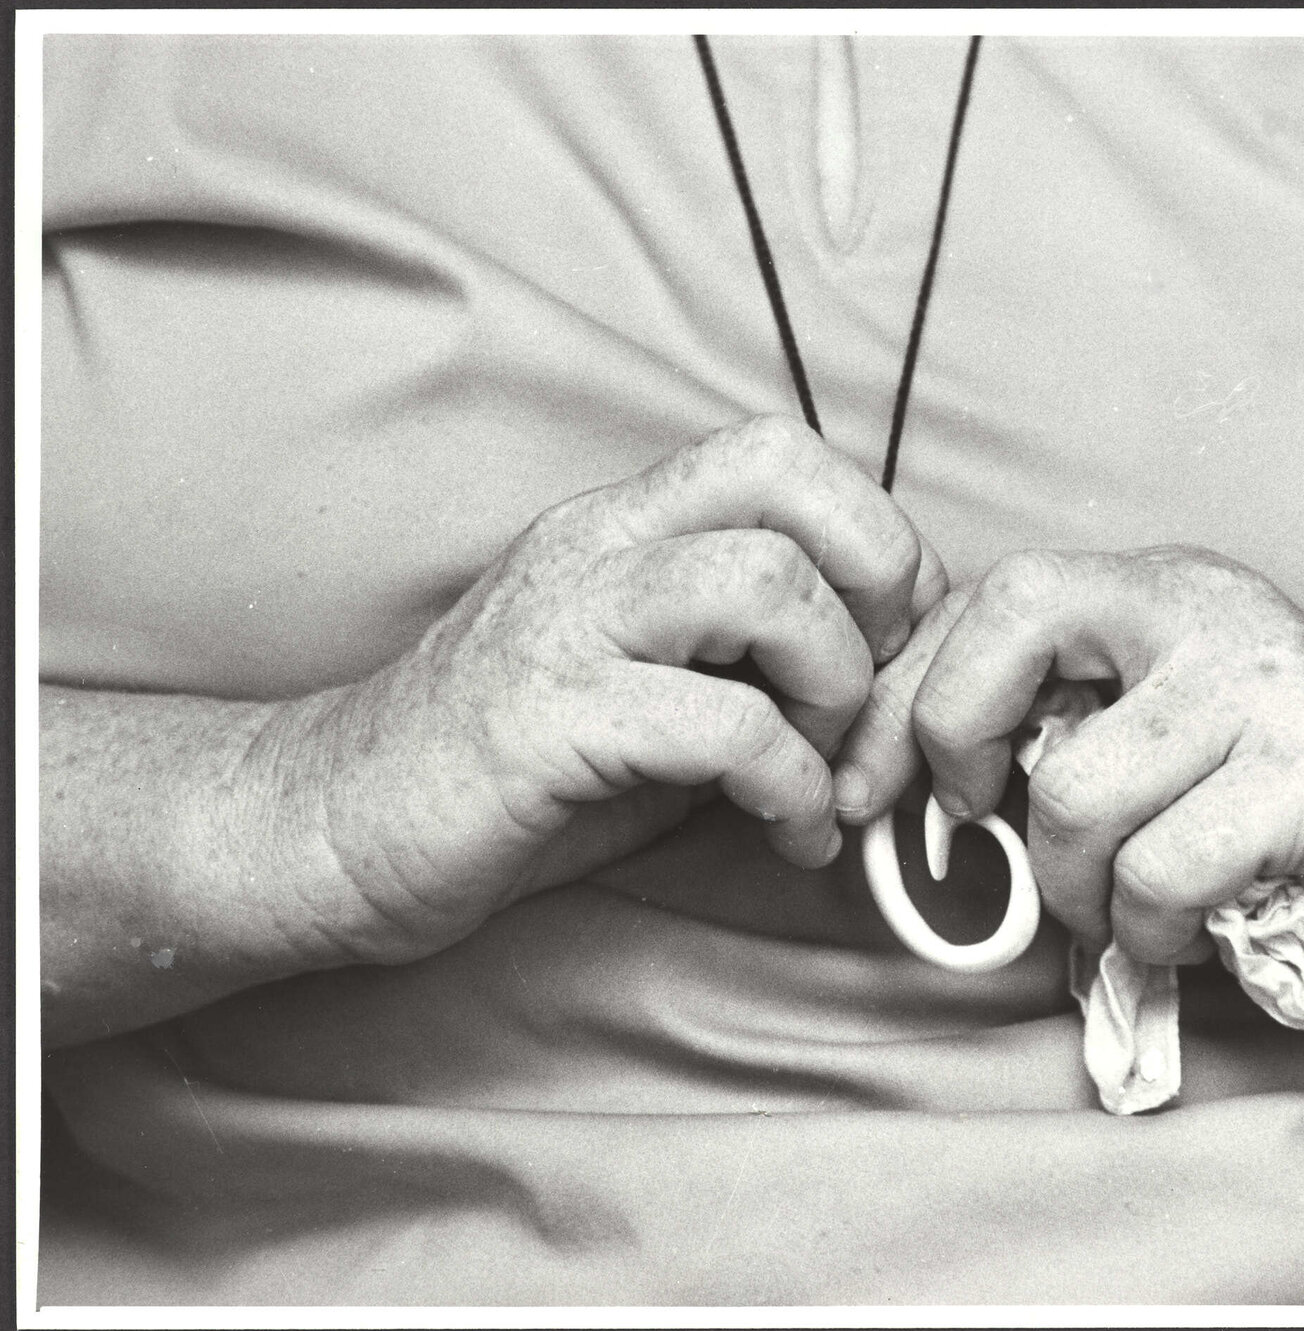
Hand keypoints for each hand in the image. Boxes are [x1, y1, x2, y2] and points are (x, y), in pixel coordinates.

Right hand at [259, 416, 945, 964]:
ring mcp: (565, 623)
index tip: (892, 643)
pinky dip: (789, 785)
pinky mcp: (545, 719)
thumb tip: (887, 677)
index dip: (875, 535)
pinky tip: (786, 831)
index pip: (781, 451)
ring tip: (828, 770)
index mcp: (622, 525)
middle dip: (879, 586)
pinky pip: (721, 726)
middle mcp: (595, 547)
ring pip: (762, 582)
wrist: (335, 823)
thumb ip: (747, 657)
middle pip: (787, 481)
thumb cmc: (514, 764)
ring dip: (837, 687)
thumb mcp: (649, 683)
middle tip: (878, 694)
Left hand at [836, 546, 1303, 1011]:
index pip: (986, 596)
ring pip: (1075, 789)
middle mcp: (1208, 609)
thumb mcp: (1153, 745)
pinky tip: (1193, 927)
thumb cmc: (1284, 816)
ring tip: (1131, 905)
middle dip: (954, 744)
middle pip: (1012, 624)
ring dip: (1077, 886)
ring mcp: (1267, 683)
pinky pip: (1160, 869)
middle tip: (980, 826)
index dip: (899, 694)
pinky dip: (1150, 928)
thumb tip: (891, 778)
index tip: (865, 787)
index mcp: (1156, 591)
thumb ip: (1046, 734)